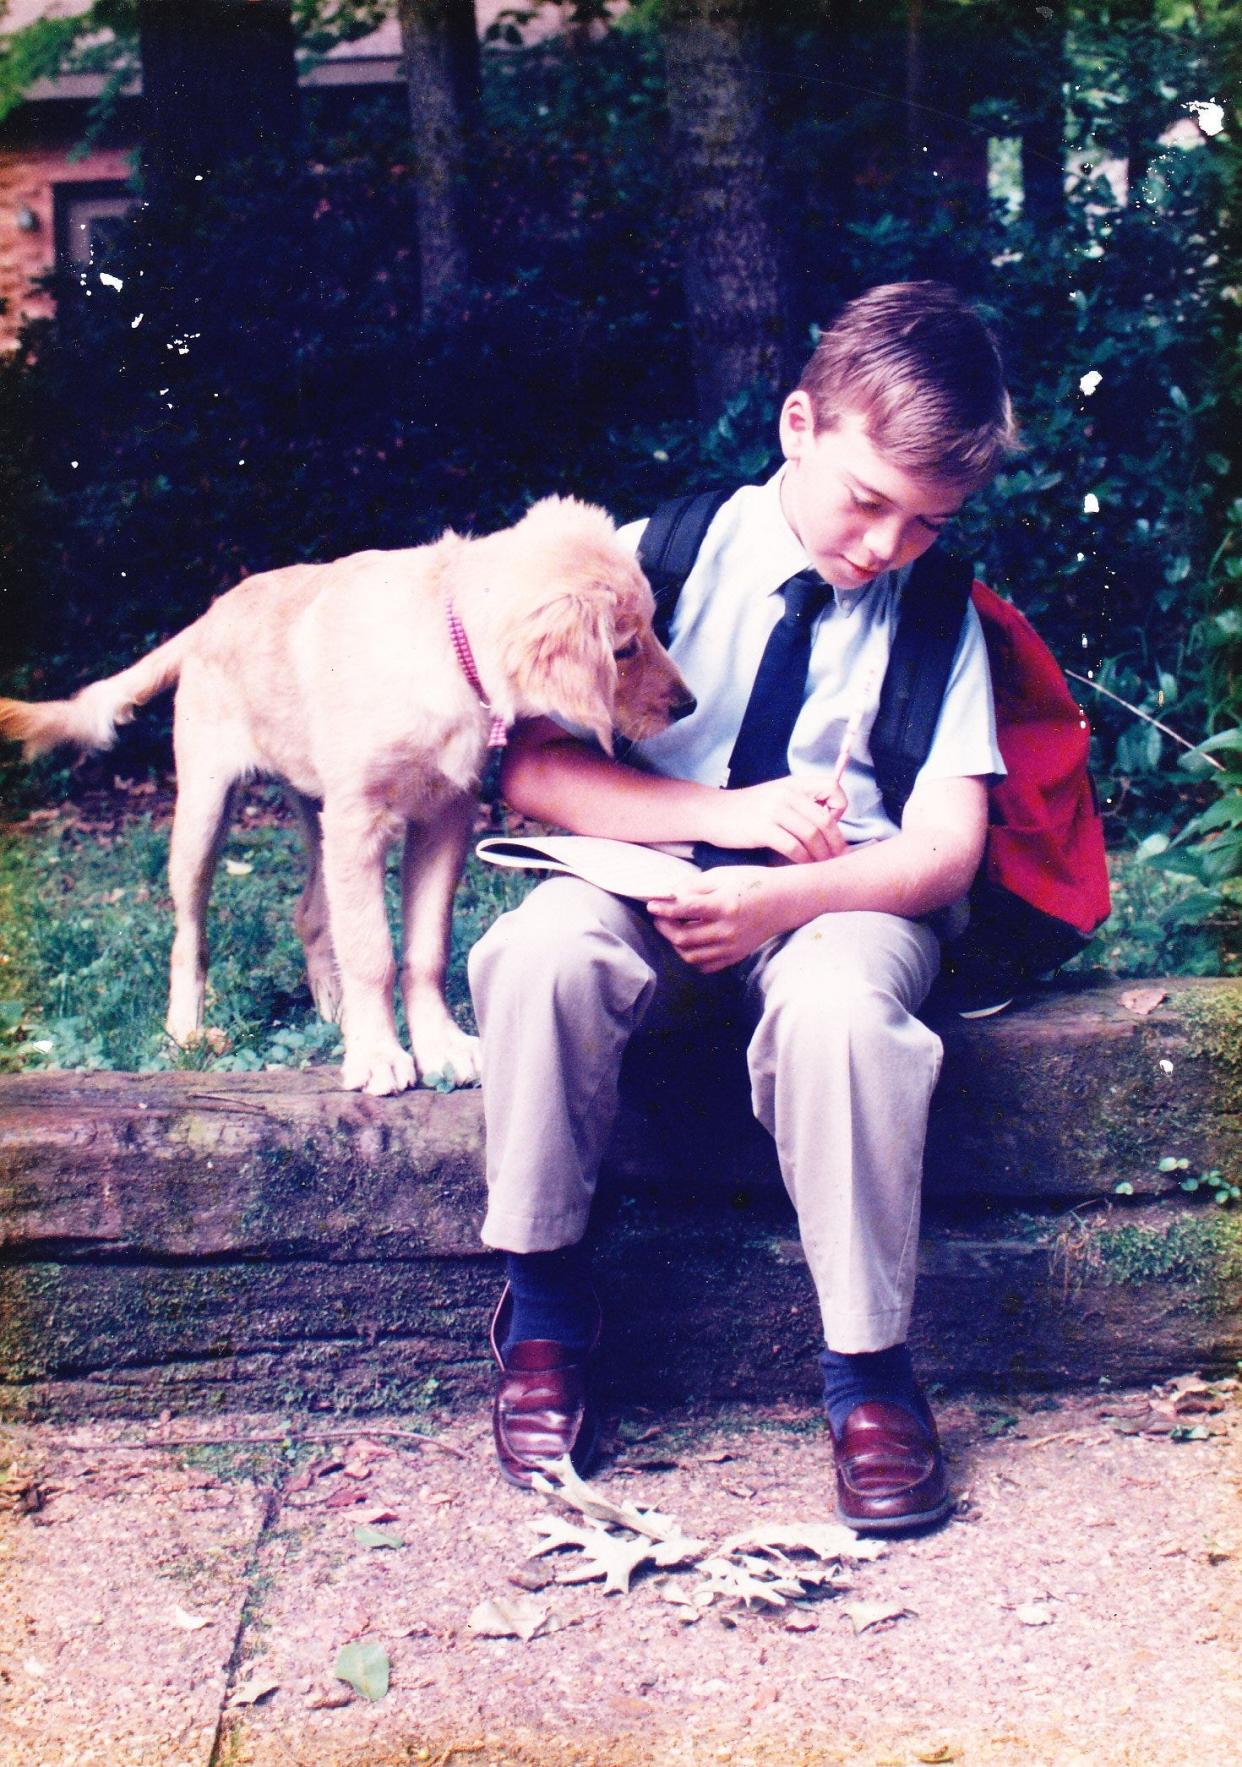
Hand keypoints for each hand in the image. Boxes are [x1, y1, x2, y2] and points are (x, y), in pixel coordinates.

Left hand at [649, 867, 795, 972]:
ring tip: (672, 929)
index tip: (652, 905)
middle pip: (683, 937)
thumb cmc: (753, 882)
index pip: (685, 910)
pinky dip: (692, 957)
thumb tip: (669, 895)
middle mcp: (728, 930)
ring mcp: (732, 946)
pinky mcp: (735, 955)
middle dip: (664, 927)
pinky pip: (705, 965)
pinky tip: (689, 943)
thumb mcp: (723, 875)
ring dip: (675, 943)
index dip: (664, 908)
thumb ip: (694, 886)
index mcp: (725, 905)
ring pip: (690, 955)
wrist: (784, 901)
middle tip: (659, 917)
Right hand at [700, 775, 847, 863]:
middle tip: (838, 857)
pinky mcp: (761, 829)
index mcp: (793, 784)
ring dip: (821, 854)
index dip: (839, 807)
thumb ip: (800, 804)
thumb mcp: (776, 795)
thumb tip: (828, 824)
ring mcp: (773, 811)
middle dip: (835, 842)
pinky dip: (802, 859)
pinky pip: (792, 847)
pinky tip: (803, 866)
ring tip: (822, 865)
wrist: (713, 812)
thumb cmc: (747, 809)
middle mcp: (786, 794)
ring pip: (811, 835)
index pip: (832, 787)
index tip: (833, 824)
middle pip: (824, 819)